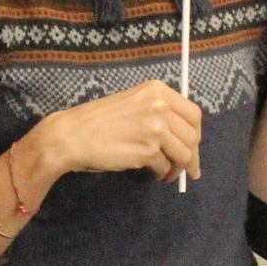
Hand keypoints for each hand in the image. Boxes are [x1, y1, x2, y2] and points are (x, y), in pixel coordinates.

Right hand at [34, 80, 201, 184]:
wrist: (71, 135)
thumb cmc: (96, 121)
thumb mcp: (131, 103)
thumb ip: (157, 111)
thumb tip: (180, 135)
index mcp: (157, 90)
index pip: (193, 114)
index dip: (195, 134)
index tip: (192, 146)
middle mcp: (160, 106)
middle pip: (192, 136)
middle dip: (192, 155)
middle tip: (187, 168)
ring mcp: (155, 128)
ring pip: (184, 154)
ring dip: (178, 168)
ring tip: (168, 175)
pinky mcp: (147, 151)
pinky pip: (164, 167)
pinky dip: (161, 174)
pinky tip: (153, 174)